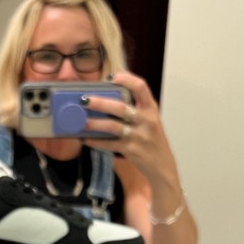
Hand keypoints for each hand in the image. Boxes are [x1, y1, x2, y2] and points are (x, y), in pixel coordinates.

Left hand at [81, 72, 180, 194]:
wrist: (163, 166)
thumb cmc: (152, 140)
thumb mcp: (149, 120)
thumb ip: (135, 109)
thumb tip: (106, 99)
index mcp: (151, 108)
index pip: (141, 87)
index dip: (126, 79)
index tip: (111, 77)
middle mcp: (146, 120)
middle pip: (120, 107)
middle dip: (100, 103)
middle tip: (84, 99)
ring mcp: (139, 136)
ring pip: (112, 126)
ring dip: (94, 123)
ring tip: (80, 121)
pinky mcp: (131, 150)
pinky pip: (109, 144)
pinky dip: (95, 142)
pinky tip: (85, 139)